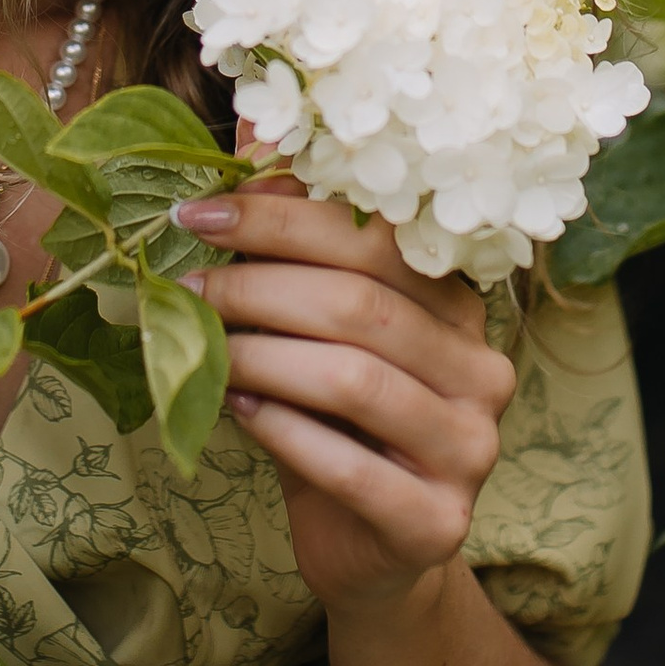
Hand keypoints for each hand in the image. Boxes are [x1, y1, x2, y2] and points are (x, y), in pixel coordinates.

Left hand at [172, 183, 512, 616]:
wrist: (368, 548)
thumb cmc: (334, 423)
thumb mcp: (314, 324)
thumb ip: (297, 231)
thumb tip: (257, 118)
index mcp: (459, 304)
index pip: (377, 238)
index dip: (282, 216)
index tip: (197, 212)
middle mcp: (481, 368)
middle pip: (362, 304)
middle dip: (259, 284)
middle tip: (183, 281)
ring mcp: (469, 447)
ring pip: (355, 379)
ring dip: (260, 354)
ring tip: (198, 346)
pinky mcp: (436, 520)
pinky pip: (351, 467)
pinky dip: (282, 431)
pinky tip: (233, 409)